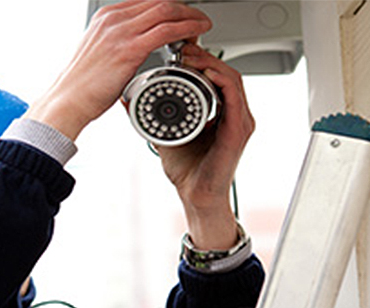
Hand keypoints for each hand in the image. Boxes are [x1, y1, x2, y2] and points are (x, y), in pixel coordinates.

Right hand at [24, 1, 211, 140]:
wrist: (68, 100)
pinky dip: (185, 30)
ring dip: (189, 17)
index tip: (182, 18)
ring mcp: (121, 32)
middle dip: (183, 10)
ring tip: (202, 26)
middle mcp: (113, 19)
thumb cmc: (83, 84)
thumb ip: (117, 43)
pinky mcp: (129, 49)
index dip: (170, 9)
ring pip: (166, 11)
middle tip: (197, 22)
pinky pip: (166, 32)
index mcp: (106, 18)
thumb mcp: (99, 52)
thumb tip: (135, 48)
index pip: (147, 2)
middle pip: (159, 2)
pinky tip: (196, 35)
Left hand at [156, 43, 254, 249]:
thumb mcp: (165, 134)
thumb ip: (151, 116)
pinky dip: (222, 82)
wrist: (196, 196)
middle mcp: (234, 115)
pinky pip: (235, 99)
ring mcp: (239, 123)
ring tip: (191, 57)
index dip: (200, 61)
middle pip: (226, 73)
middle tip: (184, 49)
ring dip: (212, 64)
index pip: (217, 78)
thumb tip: (130, 99)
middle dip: (205, 57)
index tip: (179, 53)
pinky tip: (206, 73)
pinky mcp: (238, 132)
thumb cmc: (187, 170)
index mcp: (221, 114)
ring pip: (232, 80)